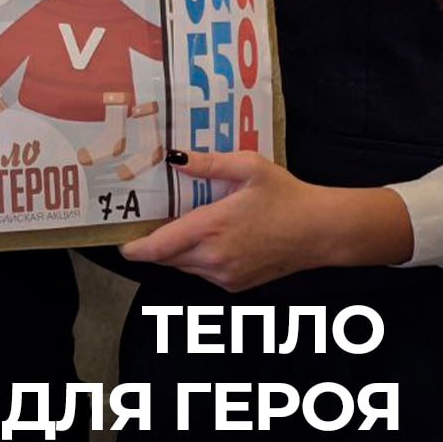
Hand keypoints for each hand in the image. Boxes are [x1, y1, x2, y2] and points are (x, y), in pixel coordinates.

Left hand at [118, 150, 412, 291]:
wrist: (322, 231)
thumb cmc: (286, 195)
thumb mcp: (248, 168)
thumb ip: (208, 163)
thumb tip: (173, 157)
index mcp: (212, 229)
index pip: (160, 247)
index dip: (135, 248)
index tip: (120, 243)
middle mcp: (214, 258)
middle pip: (167, 257)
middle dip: (152, 244)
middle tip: (143, 222)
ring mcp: (225, 276)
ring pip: (184, 266)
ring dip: (174, 251)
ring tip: (174, 225)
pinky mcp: (236, 285)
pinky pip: (202, 273)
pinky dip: (195, 258)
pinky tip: (204, 238)